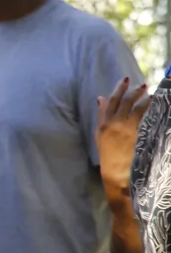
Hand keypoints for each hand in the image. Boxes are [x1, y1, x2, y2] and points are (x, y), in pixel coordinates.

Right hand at [96, 77, 149, 197]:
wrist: (115, 170)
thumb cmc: (109, 155)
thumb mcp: (100, 135)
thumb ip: (102, 117)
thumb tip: (101, 99)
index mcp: (101, 125)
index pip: (108, 103)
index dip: (116, 91)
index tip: (123, 82)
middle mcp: (110, 124)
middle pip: (119, 102)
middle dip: (127, 90)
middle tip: (137, 82)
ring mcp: (121, 127)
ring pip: (129, 106)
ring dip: (138, 96)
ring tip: (146, 89)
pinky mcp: (131, 132)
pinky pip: (139, 115)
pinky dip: (145, 106)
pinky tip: (151, 101)